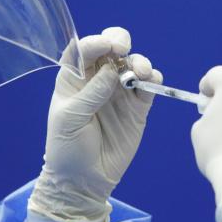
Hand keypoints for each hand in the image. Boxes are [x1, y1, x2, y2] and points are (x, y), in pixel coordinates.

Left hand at [28, 27, 159, 221]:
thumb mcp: (70, 119)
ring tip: (141, 73)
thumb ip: (91, 94)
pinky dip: (153, 79)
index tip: (106, 46)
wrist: (84, 180)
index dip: (94, 42)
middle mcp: (97, 80)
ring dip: (139, 61)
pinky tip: (150, 82)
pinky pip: (149, 86)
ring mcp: (119, 92)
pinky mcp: (138, 108)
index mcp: (74, 79)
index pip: (83, 51)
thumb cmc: (67, 148)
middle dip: (119, 41)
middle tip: (123, 48)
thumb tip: (112, 70)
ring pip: (133, 64)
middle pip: (110, 49)